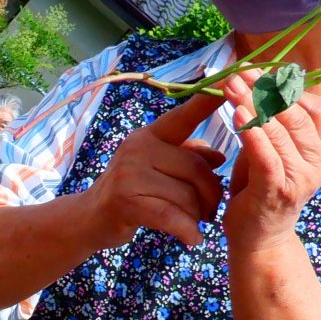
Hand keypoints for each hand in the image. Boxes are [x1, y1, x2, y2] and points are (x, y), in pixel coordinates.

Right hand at [81, 91, 225, 249]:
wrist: (89, 218)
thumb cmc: (131, 190)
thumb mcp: (157, 167)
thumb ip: (188, 157)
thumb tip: (220, 157)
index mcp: (150, 135)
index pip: (184, 116)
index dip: (207, 100)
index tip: (231, 79)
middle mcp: (139, 148)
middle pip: (197, 169)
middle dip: (212, 194)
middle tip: (212, 211)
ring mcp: (130, 173)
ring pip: (188, 196)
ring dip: (198, 216)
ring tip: (194, 224)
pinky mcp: (126, 201)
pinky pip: (172, 216)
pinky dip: (187, 231)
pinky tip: (193, 240)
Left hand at [217, 70, 320, 254]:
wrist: (259, 238)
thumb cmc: (262, 189)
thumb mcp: (273, 151)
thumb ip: (273, 125)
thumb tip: (260, 84)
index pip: (315, 107)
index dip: (289, 87)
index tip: (263, 72)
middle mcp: (318, 162)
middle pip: (295, 114)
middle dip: (266, 89)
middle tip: (241, 72)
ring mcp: (300, 177)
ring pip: (279, 131)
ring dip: (253, 104)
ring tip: (232, 86)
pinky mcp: (277, 190)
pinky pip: (266, 155)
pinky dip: (252, 132)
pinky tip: (237, 114)